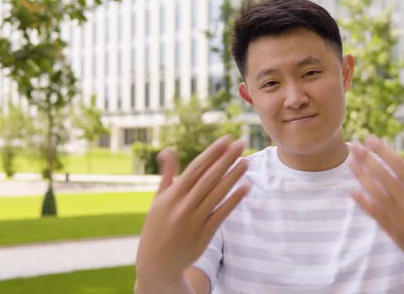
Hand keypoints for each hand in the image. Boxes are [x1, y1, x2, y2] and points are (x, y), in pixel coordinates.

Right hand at [135, 136, 250, 287]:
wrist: (157, 263)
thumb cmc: (157, 227)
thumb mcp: (158, 200)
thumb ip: (168, 175)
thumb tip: (169, 150)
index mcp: (171, 195)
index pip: (195, 168)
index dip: (212, 153)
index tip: (226, 139)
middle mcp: (183, 206)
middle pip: (209, 178)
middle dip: (226, 159)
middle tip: (241, 143)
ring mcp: (195, 220)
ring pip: (218, 194)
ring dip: (234, 176)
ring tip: (246, 161)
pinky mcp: (205, 234)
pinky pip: (222, 213)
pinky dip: (234, 200)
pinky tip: (246, 187)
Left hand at [347, 136, 403, 271]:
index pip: (400, 166)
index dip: (383, 152)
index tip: (370, 139)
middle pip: (383, 177)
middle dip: (367, 160)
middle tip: (353, 146)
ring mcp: (401, 218)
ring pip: (376, 193)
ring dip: (360, 176)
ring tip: (349, 162)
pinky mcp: (393, 231)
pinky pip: (375, 213)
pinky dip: (362, 202)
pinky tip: (351, 190)